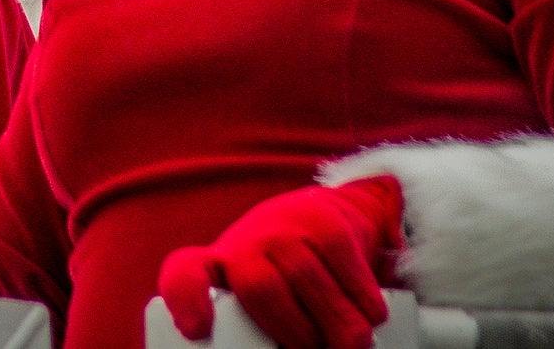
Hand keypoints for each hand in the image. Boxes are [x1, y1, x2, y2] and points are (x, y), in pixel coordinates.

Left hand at [159, 175, 403, 348]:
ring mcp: (282, 226)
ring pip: (306, 280)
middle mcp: (243, 241)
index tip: (197, 330)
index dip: (187, 299)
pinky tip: (369, 316)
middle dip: (294, 331)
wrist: (327, 217)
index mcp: (217, 268)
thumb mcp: (263, 301)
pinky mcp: (324, 220)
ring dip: (336, 325)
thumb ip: (259, 330)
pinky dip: (363, 302)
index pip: (184, 274)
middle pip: (259, 288)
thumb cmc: (287, 279)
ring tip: (350, 345)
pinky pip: (344, 267)